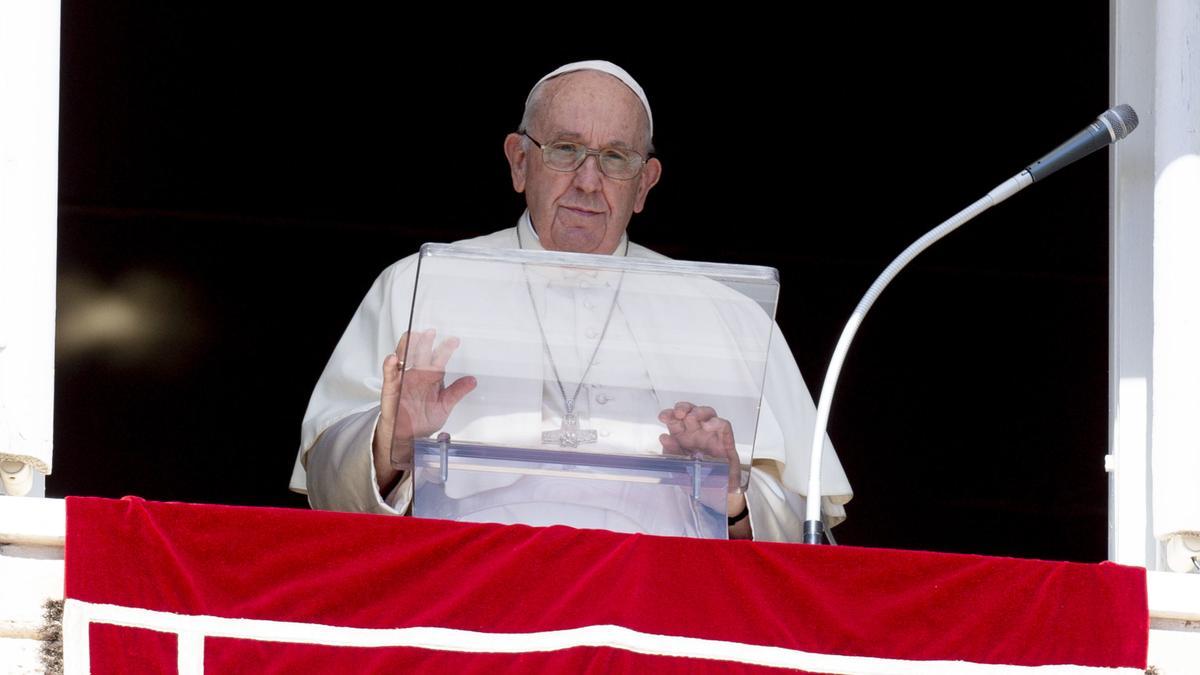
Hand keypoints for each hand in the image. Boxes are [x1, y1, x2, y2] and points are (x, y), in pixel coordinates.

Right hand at [373, 330, 475, 492]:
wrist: (407, 436)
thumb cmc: (424, 419)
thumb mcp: (444, 406)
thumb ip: (457, 392)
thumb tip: (473, 380)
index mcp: (431, 377)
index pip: (438, 359)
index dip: (445, 349)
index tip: (454, 340)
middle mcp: (417, 374)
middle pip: (420, 354)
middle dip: (425, 342)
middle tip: (431, 332)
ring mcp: (403, 380)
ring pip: (403, 358)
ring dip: (407, 346)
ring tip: (412, 336)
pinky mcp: (391, 389)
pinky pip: (389, 376)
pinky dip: (390, 367)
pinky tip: (393, 359)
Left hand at [658, 401, 744, 517]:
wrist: (715, 496)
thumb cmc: (697, 480)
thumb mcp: (679, 469)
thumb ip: (671, 453)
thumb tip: (664, 438)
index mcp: (682, 437)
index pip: (676, 420)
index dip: (669, 414)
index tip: (663, 417)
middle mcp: (697, 433)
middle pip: (691, 412)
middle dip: (683, 408)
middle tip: (678, 414)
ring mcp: (712, 436)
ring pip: (708, 414)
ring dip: (698, 412)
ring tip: (691, 418)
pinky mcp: (726, 442)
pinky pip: (724, 426)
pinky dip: (716, 423)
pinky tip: (708, 426)